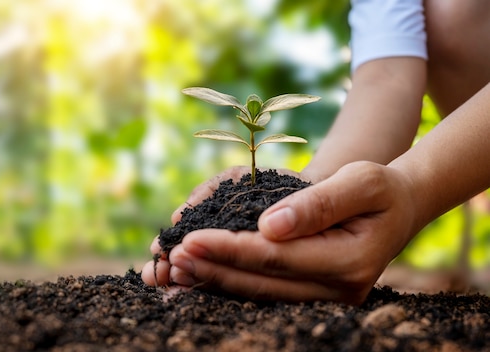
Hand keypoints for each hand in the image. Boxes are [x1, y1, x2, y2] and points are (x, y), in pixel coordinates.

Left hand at [142, 161, 420, 304]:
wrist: (398, 208)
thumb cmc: (379, 188)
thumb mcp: (360, 182)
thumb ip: (318, 203)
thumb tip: (270, 225)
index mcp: (350, 262)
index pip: (277, 258)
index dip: (231, 249)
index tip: (192, 238)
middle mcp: (337, 290)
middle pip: (262, 283)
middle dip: (213, 269)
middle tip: (172, 257)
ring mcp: (324, 298)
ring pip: (259, 294)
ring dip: (215, 281)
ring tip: (176, 269)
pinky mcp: (311, 294)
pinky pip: (263, 291)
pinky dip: (229, 283)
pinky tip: (199, 274)